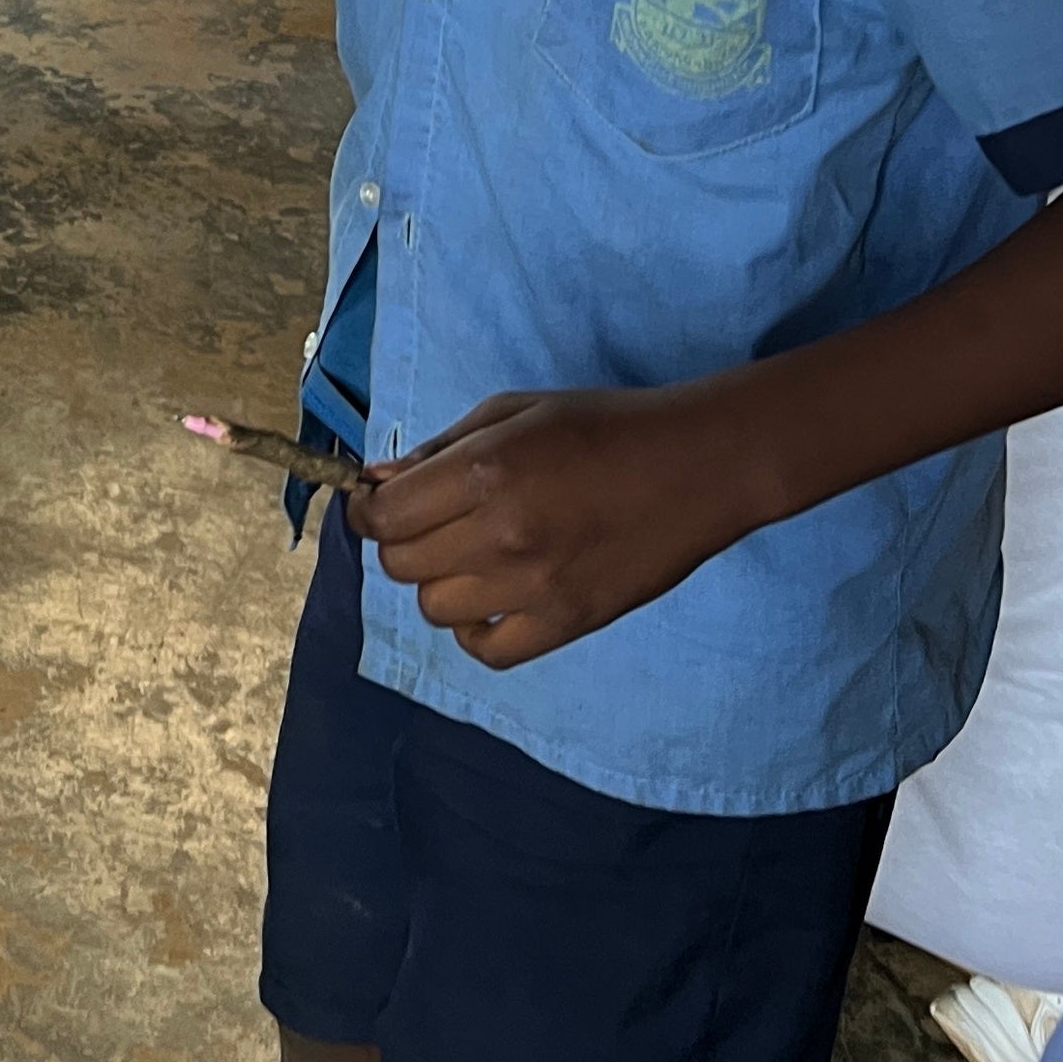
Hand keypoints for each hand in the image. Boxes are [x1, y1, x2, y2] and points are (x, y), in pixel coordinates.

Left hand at [351, 385, 762, 669]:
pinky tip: (493, 598)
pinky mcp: (568, 623)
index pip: (382, 518)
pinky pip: (488, 650)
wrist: (697, 467)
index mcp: (483, 472)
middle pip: (400, 565)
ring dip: (440, 582)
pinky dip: (476, 630)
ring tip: (471, 556)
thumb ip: (438, 450)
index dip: (366, 512)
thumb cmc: (604, 426)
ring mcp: (534, 586)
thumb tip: (375, 481)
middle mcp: (500, 534)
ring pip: (435, 609)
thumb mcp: (513, 411)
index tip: (374, 505)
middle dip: (400, 542)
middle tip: (431, 524)